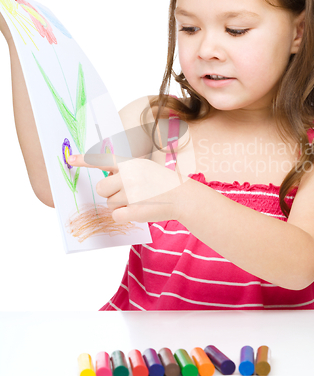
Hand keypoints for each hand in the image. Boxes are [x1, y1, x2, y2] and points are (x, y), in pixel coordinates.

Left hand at [67, 154, 189, 223]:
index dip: (83, 160)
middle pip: (101, 188)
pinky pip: (116, 216)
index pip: (102, 160)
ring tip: (139, 200)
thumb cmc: (162, 182)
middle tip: (126, 193)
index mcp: (130, 163)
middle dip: (109, 192)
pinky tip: (137, 210)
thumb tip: (105, 182)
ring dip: (120, 205)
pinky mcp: (133, 210)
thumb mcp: (144, 167)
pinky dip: (124, 216)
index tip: (69, 160)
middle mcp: (128, 176)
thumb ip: (125, 171)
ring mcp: (131, 194)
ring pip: (109, 203)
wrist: (183, 196)